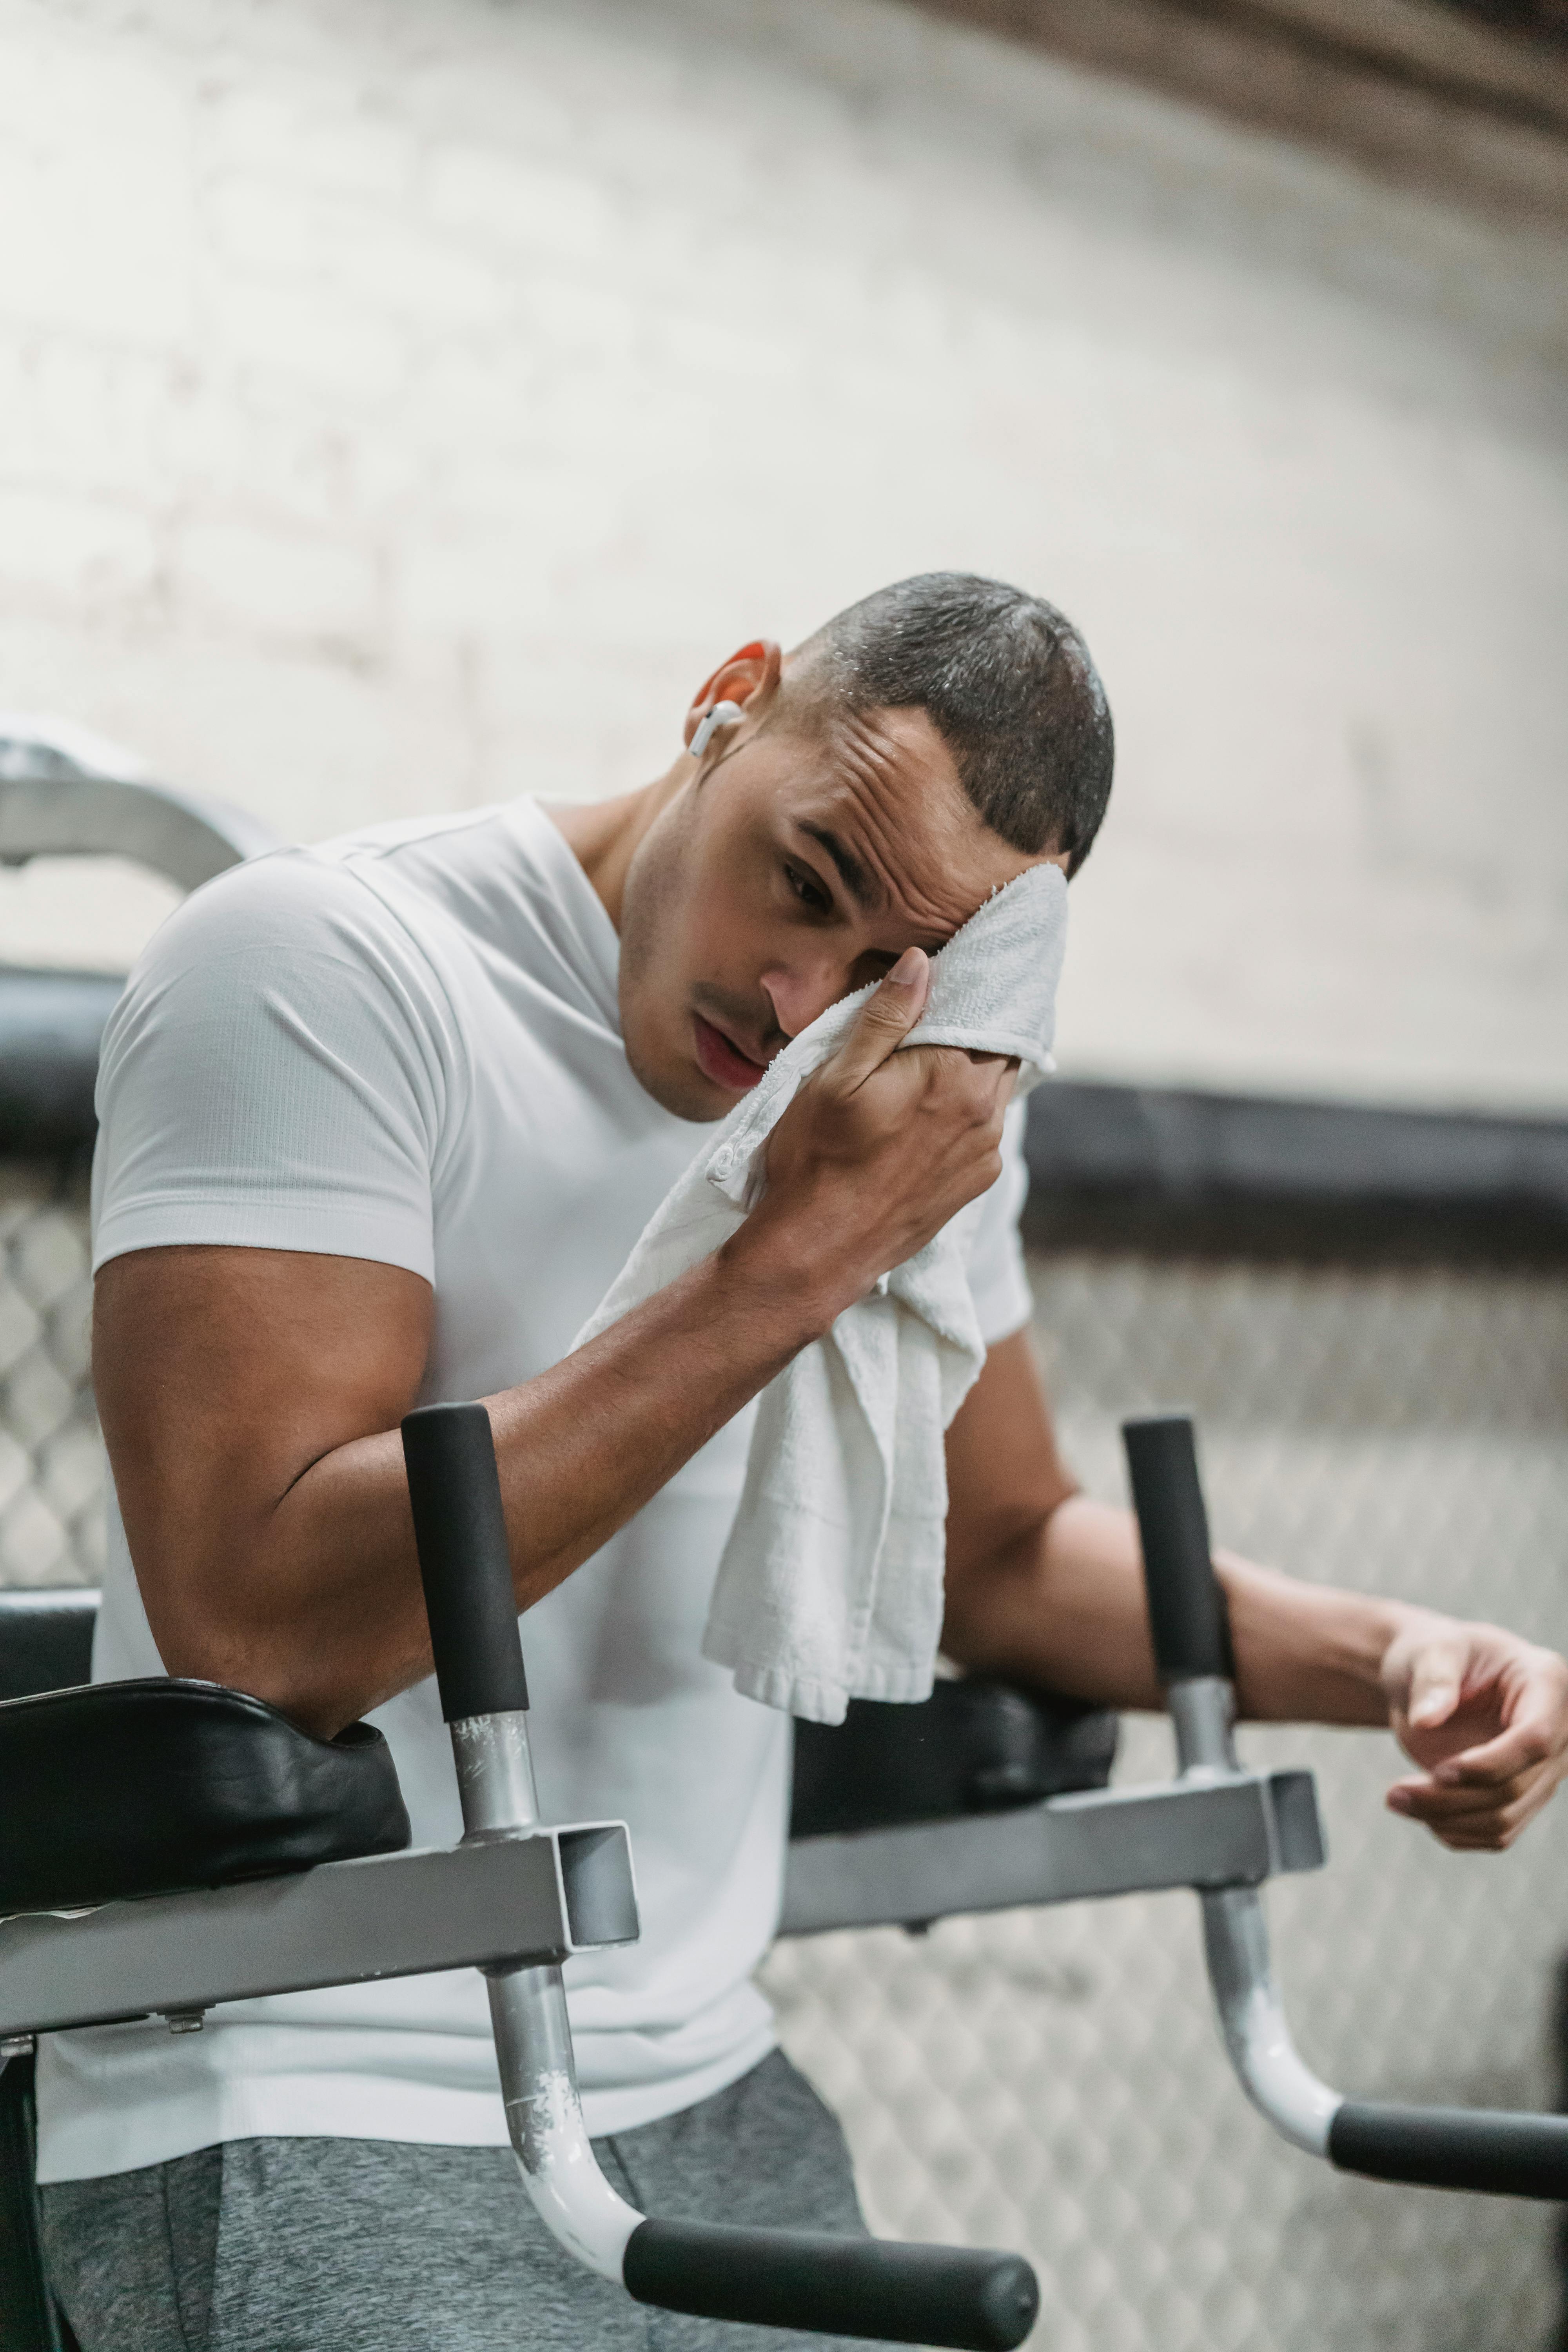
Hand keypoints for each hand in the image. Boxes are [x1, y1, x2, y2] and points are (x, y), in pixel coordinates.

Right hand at [736, 947, 1015, 1321]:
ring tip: (925, 1061)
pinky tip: (923, 1112)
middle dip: (974, 1024)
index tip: (955, 967)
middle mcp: (985, 1113)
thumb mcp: (837, 1075)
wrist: (818, 1252)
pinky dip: (963, 1108)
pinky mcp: (977, 1181)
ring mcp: (986, 1151)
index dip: (971, 984)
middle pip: (997, 1046)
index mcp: (954, 1075)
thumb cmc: (817, 1159)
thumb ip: (886, 1016)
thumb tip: (922, 963)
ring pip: (993, 1086)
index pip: (987, 1007)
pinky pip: (983, 1126)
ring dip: (968, 1068)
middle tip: (939, 1008)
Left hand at [1381, 1613, 1567, 1849]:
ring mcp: (1543, 1769)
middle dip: (1451, 1797)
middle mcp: (1558, 1731)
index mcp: (1547, 1682)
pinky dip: (1455, 1831)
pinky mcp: (1521, 1796)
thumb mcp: (1429, 1651)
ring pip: (1505, 1819)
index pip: (1536, 1738)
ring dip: (1446, 1820)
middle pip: (1515, 1786)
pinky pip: (1496, 1833)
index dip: (1491, 1763)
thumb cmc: (1433, 1654)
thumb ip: (1431, 1680)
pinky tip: (1419, 1811)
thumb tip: (1426, 1721)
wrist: (1428, 1676)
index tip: (1440, 1771)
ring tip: (1395, 1799)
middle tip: (1393, 1793)